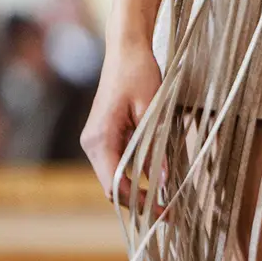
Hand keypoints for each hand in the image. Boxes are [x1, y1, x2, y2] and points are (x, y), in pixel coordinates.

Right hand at [81, 43, 162, 197]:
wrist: (126, 49)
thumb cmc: (138, 72)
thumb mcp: (153, 109)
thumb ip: (155, 146)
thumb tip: (163, 180)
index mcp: (100, 138)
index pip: (114, 185)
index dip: (138, 203)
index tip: (163, 212)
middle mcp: (92, 143)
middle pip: (112, 187)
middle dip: (138, 202)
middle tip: (169, 212)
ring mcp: (96, 141)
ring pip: (114, 178)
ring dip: (137, 190)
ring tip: (166, 199)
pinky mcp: (104, 137)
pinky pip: (118, 164)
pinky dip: (135, 175)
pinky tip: (156, 178)